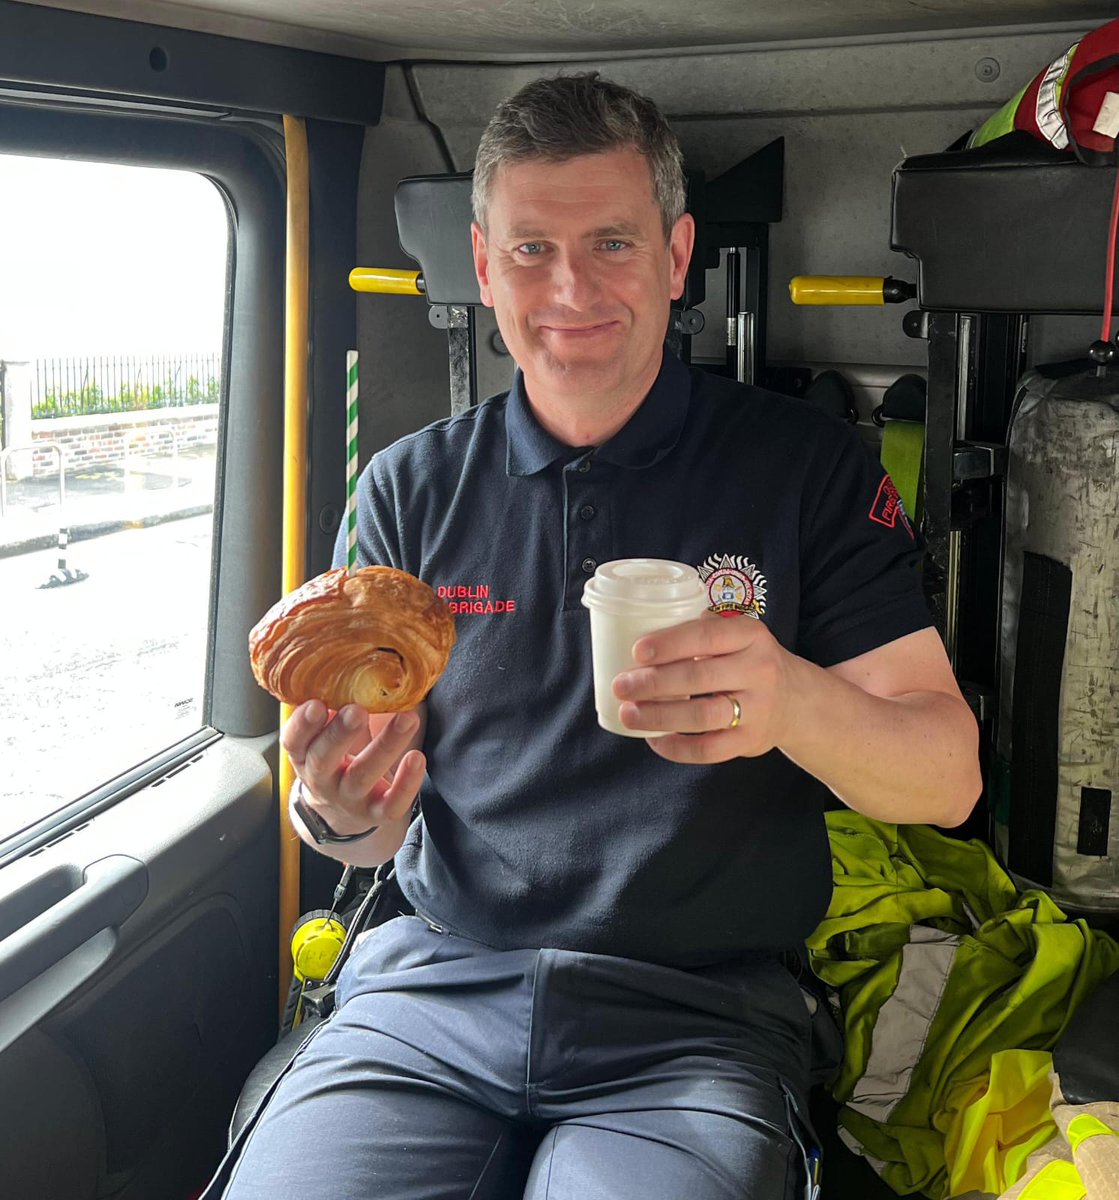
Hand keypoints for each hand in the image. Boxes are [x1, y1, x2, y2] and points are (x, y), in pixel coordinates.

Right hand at [281, 700, 424, 835]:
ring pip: (362, 776)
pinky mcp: (377, 813)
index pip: (294, 741)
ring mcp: (349, 798)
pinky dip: (406, 783)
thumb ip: (339, 703)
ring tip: (407, 719)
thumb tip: (365, 660)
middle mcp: (322, 779)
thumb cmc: (340, 755)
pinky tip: (417, 758)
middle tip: (356, 710)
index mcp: (305, 754)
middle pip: (323, 759)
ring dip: (385, 746)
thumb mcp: (329, 733)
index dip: (302, 725)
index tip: (315, 703)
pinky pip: (391, 804)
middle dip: (339, 734)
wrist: (344, 812)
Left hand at [611, 614, 798, 762]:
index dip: (670, 644)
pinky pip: (709, 750)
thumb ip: (702, 631)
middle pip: (698, 677)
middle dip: (653, 683)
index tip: (638, 652)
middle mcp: (759, 670)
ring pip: (701, 716)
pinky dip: (676, 748)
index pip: (706, 636)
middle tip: (621, 686)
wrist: (796, 700)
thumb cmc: (749, 661)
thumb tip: (639, 630)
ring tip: (629, 714)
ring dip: (659, 717)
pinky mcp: (752, 741)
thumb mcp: (738, 636)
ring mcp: (758, 709)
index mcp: (751, 635)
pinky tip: (654, 740)